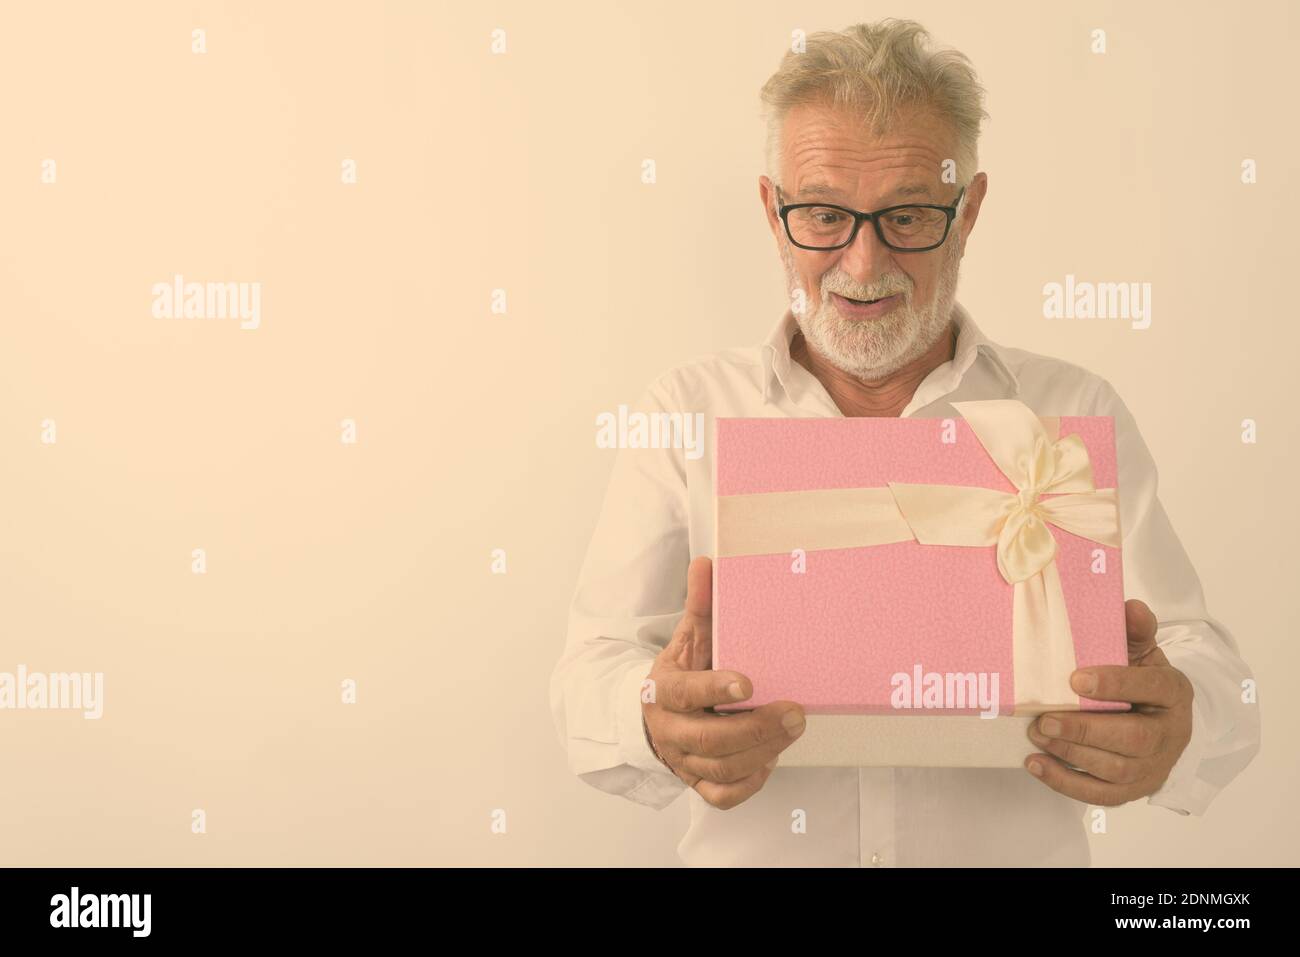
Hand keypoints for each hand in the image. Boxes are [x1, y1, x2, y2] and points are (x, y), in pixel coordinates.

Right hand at [642, 556, 806, 809]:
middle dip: (756, 728)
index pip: (684, 693)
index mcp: (662, 690)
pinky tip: (769, 760)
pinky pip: (722, 795)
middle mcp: (670, 731)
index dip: (714, 689)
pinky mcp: (696, 783)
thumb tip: (706, 563)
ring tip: (794, 727)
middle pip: (710, 740)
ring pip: (721, 768)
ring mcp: (683, 761)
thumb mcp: (688, 637)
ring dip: (762, 751)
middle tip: (795, 712)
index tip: (749, 682)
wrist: (654, 717)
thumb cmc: (681, 672)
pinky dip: (749, 782)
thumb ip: (700, 605)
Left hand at [1024, 599, 1193, 804]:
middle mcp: (1171, 733)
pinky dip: (1066, 783)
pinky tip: (1036, 763)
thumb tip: (1130, 607)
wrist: (1158, 719)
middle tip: (1044, 719)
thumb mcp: (1141, 651)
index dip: (1116, 684)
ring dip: (1071, 755)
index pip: (1153, 688)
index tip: (1075, 679)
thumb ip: (1134, 630)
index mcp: (1173, 692)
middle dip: (1085, 730)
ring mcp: (1155, 766)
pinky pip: (1102, 795)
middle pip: (1134, 739)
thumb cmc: (1140, 680)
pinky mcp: (1135, 790)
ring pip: (1117, 770)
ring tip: (1037, 735)